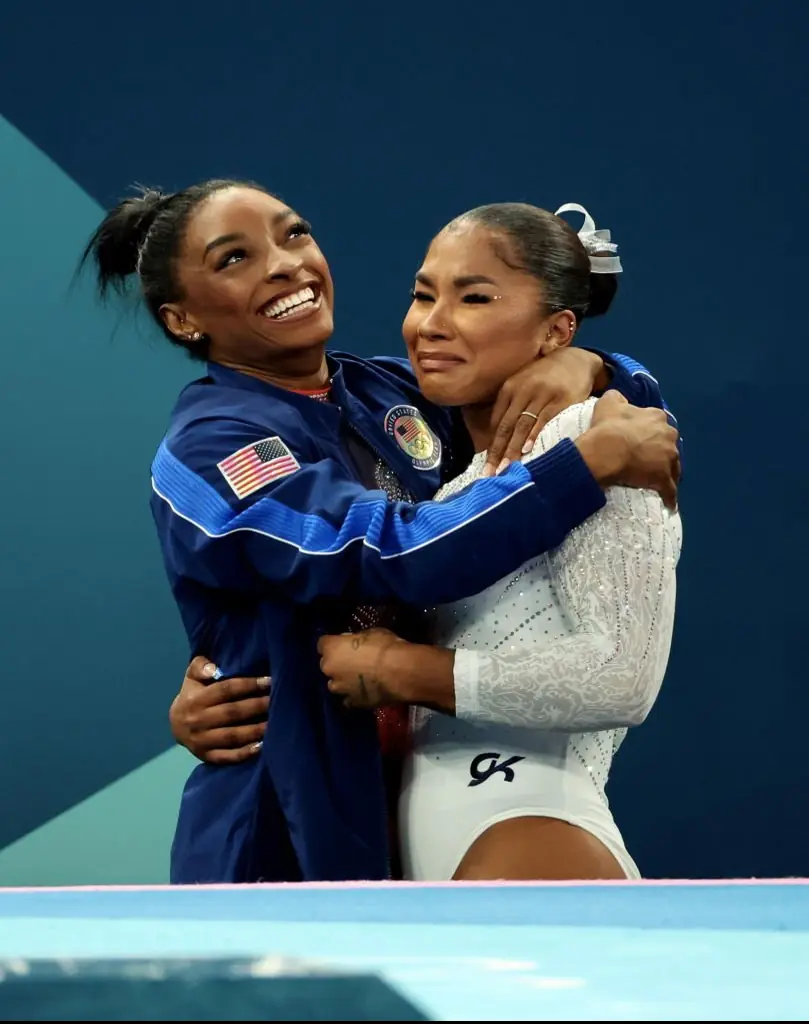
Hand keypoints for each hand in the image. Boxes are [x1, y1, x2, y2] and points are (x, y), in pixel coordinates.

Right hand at [169, 656, 270, 763]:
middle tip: (277, 700)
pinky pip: (228, 756)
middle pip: (232, 712)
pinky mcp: (206, 757)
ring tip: (275, 723)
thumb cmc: (192, 695)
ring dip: (255, 730)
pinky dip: (245, 753)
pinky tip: (262, 746)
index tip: (269, 681)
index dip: (249, 685)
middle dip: (257, 706)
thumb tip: (214, 669)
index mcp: (195, 699)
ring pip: (232, 736)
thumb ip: (200, 666)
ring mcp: (201, 741)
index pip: (225, 690)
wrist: (175, 726)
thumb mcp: (191, 677)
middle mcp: (197, 721)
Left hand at [317, 628, 405, 708]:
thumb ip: (357, 640)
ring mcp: (339, 687)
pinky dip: (353, 695)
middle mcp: (329, 668)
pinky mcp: (352, 702)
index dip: (333, 644)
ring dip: (342, 681)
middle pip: (326, 665)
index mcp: (331, 648)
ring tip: (357, 680)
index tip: (343, 644)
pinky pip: (348, 698)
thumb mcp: (370, 633)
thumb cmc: (384, 646)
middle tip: (352, 661)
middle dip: (336, 663)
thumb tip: (354, 643)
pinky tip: (364, 692)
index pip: (322, 644)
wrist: (398, 672)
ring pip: (335, 684)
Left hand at [484, 348, 604, 475]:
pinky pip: (544, 419)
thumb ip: (511, 406)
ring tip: (507, 468)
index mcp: (509, 388)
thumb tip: (499, 438)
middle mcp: (522, 390)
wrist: (575, 359)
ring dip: (513, 449)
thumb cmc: (546, 377)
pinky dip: (535, 435)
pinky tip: (528, 449)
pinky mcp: (560, 398)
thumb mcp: (523, 384)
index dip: (491, 446)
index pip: (497, 422)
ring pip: (522, 426)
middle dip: (497, 453)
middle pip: (506, 426)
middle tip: (491, 474)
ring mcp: (541, 394)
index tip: (487, 466)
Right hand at [577, 392, 680, 509]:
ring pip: (673, 467)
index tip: (639, 438)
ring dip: (667, 473)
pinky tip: (669, 504)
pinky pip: (670, 490)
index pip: (658, 423)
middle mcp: (668, 435)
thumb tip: (620, 399)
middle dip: (661, 451)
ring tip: (656, 481)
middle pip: (668, 444)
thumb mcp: (609, 402)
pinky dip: (670, 497)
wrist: (607, 451)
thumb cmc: (607, 427)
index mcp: (657, 417)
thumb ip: (617, 398)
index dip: (649, 431)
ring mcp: (669, 458)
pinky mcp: (665, 479)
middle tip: (646, 459)